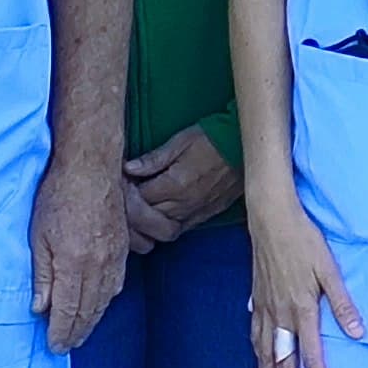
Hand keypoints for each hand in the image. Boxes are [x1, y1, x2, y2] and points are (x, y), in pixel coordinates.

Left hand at [34, 155, 128, 352]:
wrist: (91, 167)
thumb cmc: (58, 196)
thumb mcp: (38, 236)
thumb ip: (41, 275)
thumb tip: (40, 308)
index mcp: (73, 264)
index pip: (69, 310)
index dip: (61, 332)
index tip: (54, 346)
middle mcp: (98, 266)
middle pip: (89, 310)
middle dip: (77, 332)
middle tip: (66, 347)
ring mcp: (114, 257)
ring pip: (105, 299)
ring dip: (93, 320)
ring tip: (81, 333)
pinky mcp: (123, 247)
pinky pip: (116, 283)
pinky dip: (107, 300)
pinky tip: (100, 304)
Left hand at [123, 130, 242, 250]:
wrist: (245, 147)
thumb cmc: (211, 138)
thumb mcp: (180, 141)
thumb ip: (153, 159)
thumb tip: (128, 168)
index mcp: (174, 185)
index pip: (139, 199)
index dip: (127, 191)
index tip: (122, 181)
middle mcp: (184, 204)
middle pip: (148, 219)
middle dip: (133, 209)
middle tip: (128, 196)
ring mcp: (196, 213)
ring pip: (163, 229)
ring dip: (149, 221)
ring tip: (142, 207)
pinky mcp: (206, 216)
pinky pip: (181, 229)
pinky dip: (167, 225)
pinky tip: (161, 214)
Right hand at [246, 189, 366, 367]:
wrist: (270, 219)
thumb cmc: (304, 240)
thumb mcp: (329, 269)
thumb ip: (342, 303)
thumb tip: (359, 333)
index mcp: (301, 310)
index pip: (311, 357)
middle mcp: (280, 316)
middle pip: (283, 364)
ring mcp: (265, 309)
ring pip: (264, 355)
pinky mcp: (256, 299)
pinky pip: (255, 336)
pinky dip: (257, 355)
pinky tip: (258, 364)